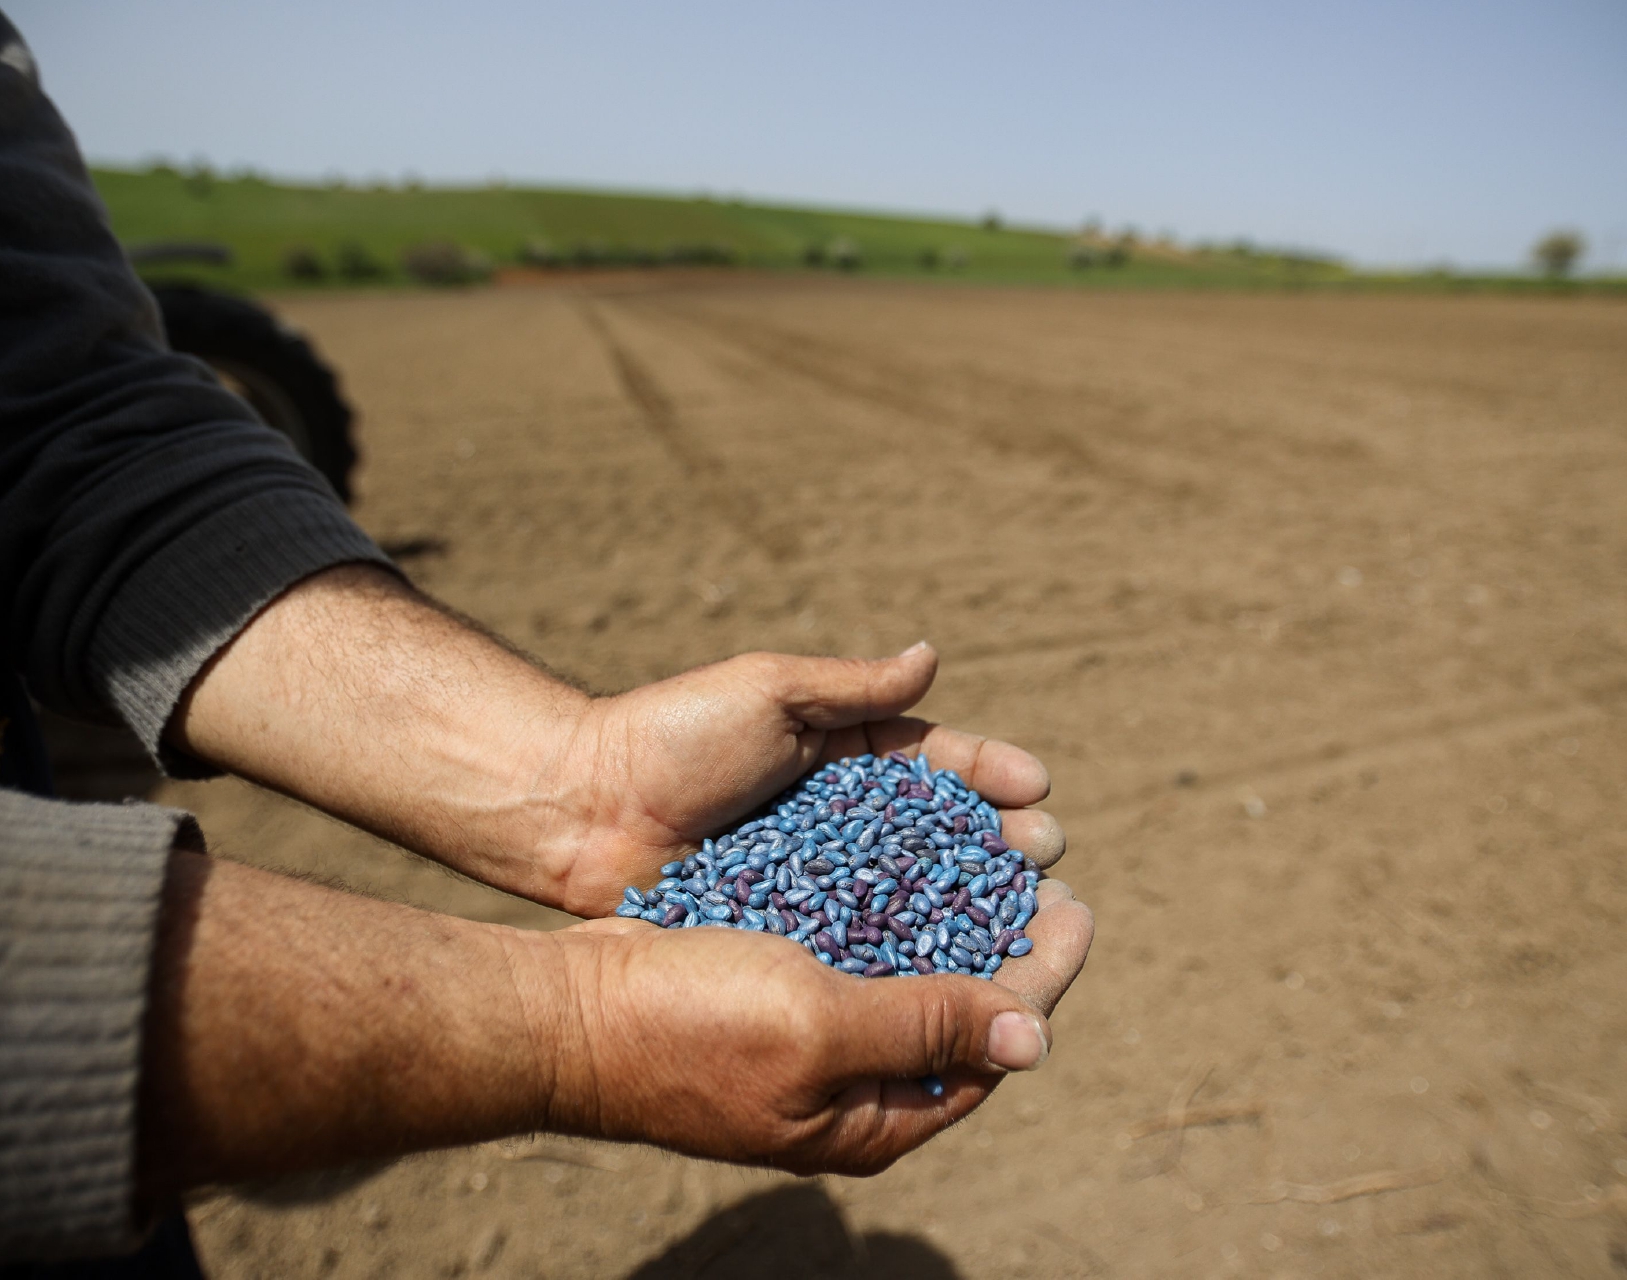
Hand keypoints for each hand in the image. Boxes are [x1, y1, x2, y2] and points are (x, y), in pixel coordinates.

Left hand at [536, 643, 1067, 915]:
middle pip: (940, 830)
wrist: (580, 809)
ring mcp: (818, 876)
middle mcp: (840, 816)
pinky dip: (910, 952)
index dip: (988, 773)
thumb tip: (932, 657)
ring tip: (1023, 915)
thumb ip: (852, 687)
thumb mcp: (768, 691)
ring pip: (912, 890)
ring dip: (972, 901)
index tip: (1036, 790)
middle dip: (999, 841)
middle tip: (1045, 857)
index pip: (934, 759)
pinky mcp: (788, 926)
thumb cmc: (671, 736)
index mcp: (841, 751)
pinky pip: (859, 940)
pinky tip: (957, 969)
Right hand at [546, 871, 1092, 1172]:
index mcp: (871, 1118)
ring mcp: (806, 1038)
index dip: (1039, 979)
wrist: (565, 1010)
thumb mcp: (818, 1025)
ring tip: (988, 849)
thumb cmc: (687, 1024)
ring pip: (904, 970)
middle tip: (1043, 869)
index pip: (989, 1050)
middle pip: (955, 1011)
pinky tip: (905, 852)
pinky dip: (885, 901)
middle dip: (1005, 942)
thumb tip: (1036, 1038)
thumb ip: (924, 1024)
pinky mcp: (769, 988)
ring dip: (950, 912)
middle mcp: (846, 1085)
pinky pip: (850, 944)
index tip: (1074, 909)